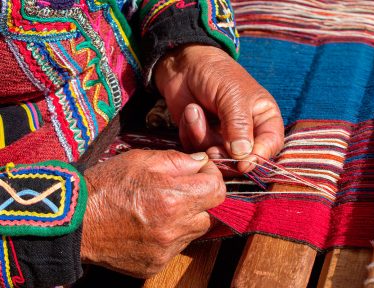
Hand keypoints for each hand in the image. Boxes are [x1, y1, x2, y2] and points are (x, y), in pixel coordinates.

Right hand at [80, 149, 224, 277]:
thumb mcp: (140, 159)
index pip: (217, 191)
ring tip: (162, 208)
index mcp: (172, 197)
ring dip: (186, 218)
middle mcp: (173, 227)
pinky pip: (177, 247)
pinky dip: (171, 235)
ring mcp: (165, 249)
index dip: (212, 178)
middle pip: (209, 213)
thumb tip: (202, 163)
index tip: (201, 173)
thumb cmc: (105, 185)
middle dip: (199, 199)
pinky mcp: (155, 264)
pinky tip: (151, 225)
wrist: (75, 221)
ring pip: (194, 231)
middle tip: (179, 190)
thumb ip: (177, 160)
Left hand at [155, 45, 283, 171]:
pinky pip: (197, 150)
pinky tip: (190, 113)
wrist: (184, 66)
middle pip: (243, 160)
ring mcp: (223, 138)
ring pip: (217, 157)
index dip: (258, 158)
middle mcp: (247, 132)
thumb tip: (244, 156)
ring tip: (194, 111)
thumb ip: (239, 126)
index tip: (243, 164)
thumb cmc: (216, 74)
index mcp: (264, 118)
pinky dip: (190, 134)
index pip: (270, 145)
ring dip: (202, 138)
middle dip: (225, 157)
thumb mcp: (233, 96)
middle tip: (212, 149)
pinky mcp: (202, 140)